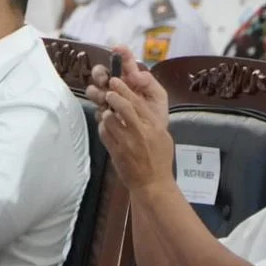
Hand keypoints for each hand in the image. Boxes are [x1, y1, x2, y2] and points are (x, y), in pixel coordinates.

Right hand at [86, 45, 167, 125]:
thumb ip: (149, 82)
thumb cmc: (155, 116)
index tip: (116, 49)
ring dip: (97, 92)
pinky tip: (107, 113)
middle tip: (106, 81)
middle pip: (101, 73)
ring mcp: (108, 100)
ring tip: (105, 100)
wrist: (151, 141)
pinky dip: (99, 108)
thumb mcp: (158, 97)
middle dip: (100, 74)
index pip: (124, 61)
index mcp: (131, 79)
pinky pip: (95, 107)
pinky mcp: (103, 114)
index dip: (120, 52)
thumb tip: (134, 74)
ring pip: (93, 89)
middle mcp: (116, 87)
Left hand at [97, 76, 176, 190]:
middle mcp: (141, 132)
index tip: (115, 82)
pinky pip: (104, 134)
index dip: (125, 90)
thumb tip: (138, 105)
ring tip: (105, 111)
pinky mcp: (116, 152)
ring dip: (106, 113)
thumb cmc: (160, 159)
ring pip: (110, 120)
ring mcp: (127, 143)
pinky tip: (104, 127)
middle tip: (107, 92)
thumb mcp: (163, 137)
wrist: (152, 183)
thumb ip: (151, 121)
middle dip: (113, 97)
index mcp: (154, 126)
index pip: (138, 103)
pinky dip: (102, 128)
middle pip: (123, 108)